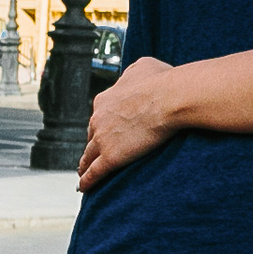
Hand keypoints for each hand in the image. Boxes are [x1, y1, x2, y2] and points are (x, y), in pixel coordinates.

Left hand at [75, 56, 176, 191]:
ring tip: (84, 172)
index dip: (103, 124)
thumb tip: (131, 76)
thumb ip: (131, 73)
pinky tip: (84, 187)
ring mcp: (102, 139)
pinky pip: (94, 173)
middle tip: (97, 152)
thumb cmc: (161, 81)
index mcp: (104, 99)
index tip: (107, 129)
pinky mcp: (110, 157)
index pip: (99, 115)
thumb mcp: (143, 66)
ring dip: (85, 164)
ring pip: (88, 156)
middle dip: (94, 143)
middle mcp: (98, 119)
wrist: (169, 98)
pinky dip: (87, 181)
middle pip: (92, 136)